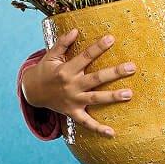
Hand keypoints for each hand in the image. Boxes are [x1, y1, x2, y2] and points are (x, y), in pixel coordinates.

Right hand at [22, 24, 136, 135]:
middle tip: (132, 68)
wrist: (32, 93)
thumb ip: (62, 43)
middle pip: (96, 79)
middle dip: (114, 73)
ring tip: (129, 94)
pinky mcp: (73, 113)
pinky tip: (112, 133)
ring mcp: (73, 101)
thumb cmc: (45, 71)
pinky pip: (86, 122)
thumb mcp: (50, 56)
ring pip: (96, 99)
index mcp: (66, 70)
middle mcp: (71, 86)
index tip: (111, 38)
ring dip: (113, 97)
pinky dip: (98, 129)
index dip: (98, 47)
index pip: (85, 57)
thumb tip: (75, 30)